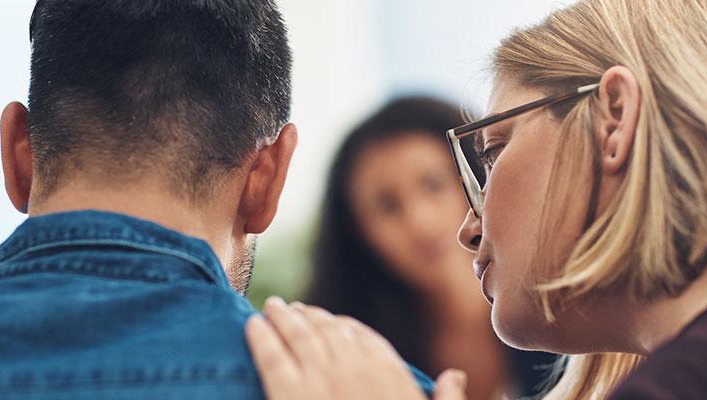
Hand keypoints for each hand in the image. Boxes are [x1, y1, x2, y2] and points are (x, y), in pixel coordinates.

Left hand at [245, 297, 467, 399]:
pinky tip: (251, 325)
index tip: (330, 320)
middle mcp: (353, 367)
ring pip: (297, 334)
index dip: (341, 325)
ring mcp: (319, 378)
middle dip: (309, 315)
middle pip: (327, 328)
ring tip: (272, 308)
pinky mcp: (287, 393)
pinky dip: (260, 336)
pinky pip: (270, 355)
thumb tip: (455, 375)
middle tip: (293, 308)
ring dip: (283, 316)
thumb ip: (447, 399)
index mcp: (387, 372)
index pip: (361, 336)